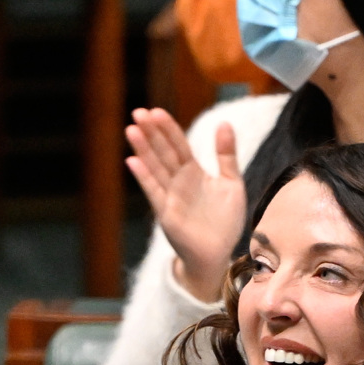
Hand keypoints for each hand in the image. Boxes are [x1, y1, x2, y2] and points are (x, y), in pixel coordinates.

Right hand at [124, 108, 243, 303]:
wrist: (219, 253)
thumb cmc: (225, 221)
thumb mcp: (232, 182)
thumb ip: (226, 154)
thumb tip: (224, 123)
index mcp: (194, 172)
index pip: (179, 145)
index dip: (169, 128)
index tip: (157, 111)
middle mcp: (179, 181)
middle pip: (163, 152)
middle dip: (151, 133)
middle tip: (138, 112)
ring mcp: (171, 196)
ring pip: (155, 168)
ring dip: (143, 149)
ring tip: (131, 130)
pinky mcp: (167, 213)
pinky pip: (154, 192)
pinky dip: (144, 177)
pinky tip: (133, 161)